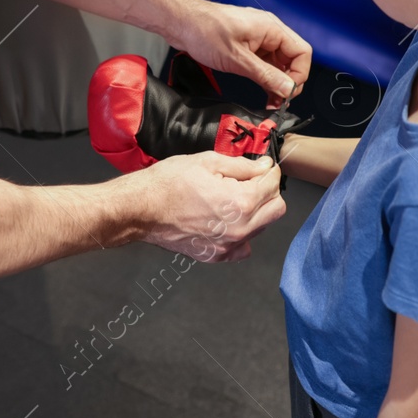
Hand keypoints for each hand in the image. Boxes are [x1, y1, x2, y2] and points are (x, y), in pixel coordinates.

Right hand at [135, 152, 285, 261]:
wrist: (141, 209)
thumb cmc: (168, 182)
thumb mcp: (207, 161)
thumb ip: (242, 165)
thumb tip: (264, 166)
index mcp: (241, 202)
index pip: (273, 185)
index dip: (268, 170)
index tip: (261, 165)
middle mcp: (240, 229)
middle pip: (276, 209)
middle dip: (268, 191)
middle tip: (250, 180)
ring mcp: (229, 246)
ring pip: (262, 227)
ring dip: (255, 211)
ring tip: (231, 198)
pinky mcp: (217, 256)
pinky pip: (243, 245)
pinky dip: (242, 232)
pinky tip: (224, 219)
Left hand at [164, 0, 311, 107]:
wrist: (181, 22)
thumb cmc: (204, 30)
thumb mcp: (237, 59)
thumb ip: (265, 75)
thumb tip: (288, 88)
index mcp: (271, 28)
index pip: (302, 53)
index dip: (298, 75)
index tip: (287, 93)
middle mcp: (268, 32)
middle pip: (292, 59)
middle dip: (288, 81)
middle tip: (279, 101)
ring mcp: (257, 39)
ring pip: (278, 63)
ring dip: (276, 82)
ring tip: (271, 102)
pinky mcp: (246, 46)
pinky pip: (264, 63)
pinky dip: (265, 78)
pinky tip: (263, 91)